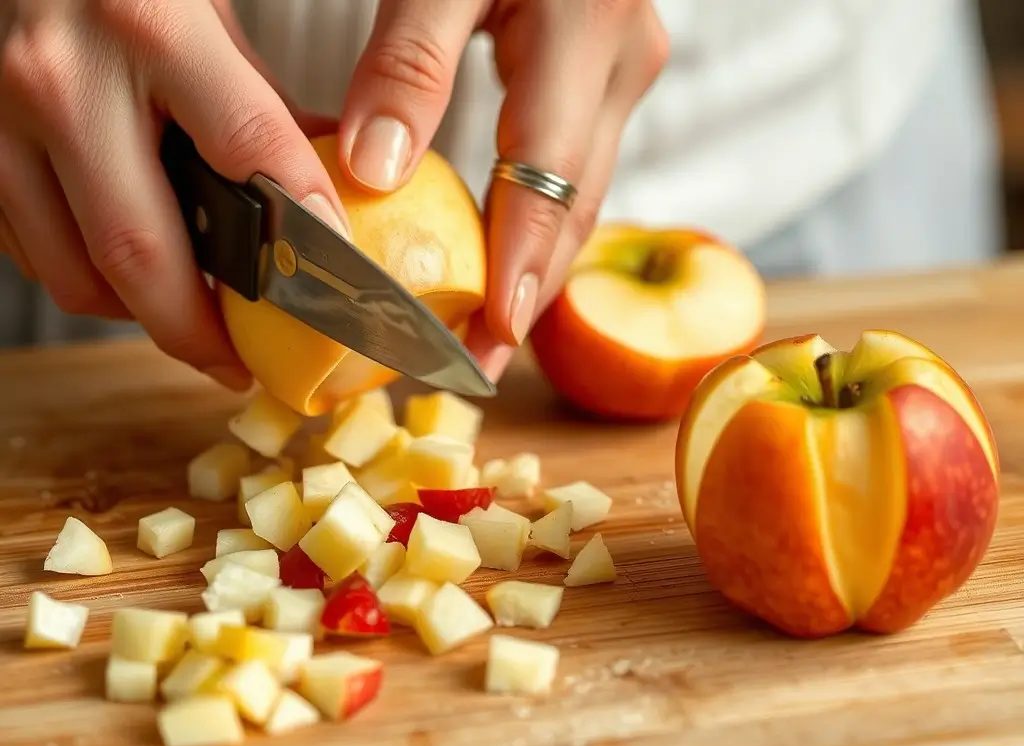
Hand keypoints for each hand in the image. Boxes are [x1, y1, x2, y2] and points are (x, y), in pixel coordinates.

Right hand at [0, 0, 348, 389]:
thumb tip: (330, 191)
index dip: (301, 233)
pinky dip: (88, 280)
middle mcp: (62, 76)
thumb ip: (262, 102)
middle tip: (240, 365)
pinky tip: (128, 270)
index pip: (248, 153)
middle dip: (200, 333)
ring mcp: (0, 116)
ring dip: (141, 316)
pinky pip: (31, 254)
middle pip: (141, 255)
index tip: (334, 290)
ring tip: (190, 320)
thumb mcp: (205, 11)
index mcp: (148, 27)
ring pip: (76, 275)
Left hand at [337, 0, 668, 379]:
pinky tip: (505, 259)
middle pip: (575, 204)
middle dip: (530, 290)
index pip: (549, 173)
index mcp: (586, 29)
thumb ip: (409, 60)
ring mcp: (621, 69)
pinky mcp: (603, 74)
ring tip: (490, 332)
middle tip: (479, 363)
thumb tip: (375, 174)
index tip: (487, 342)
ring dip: (537, 266)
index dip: (518, 264)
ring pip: (581, 193)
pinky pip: (576, 167)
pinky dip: (538, 221)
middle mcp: (622, 60)